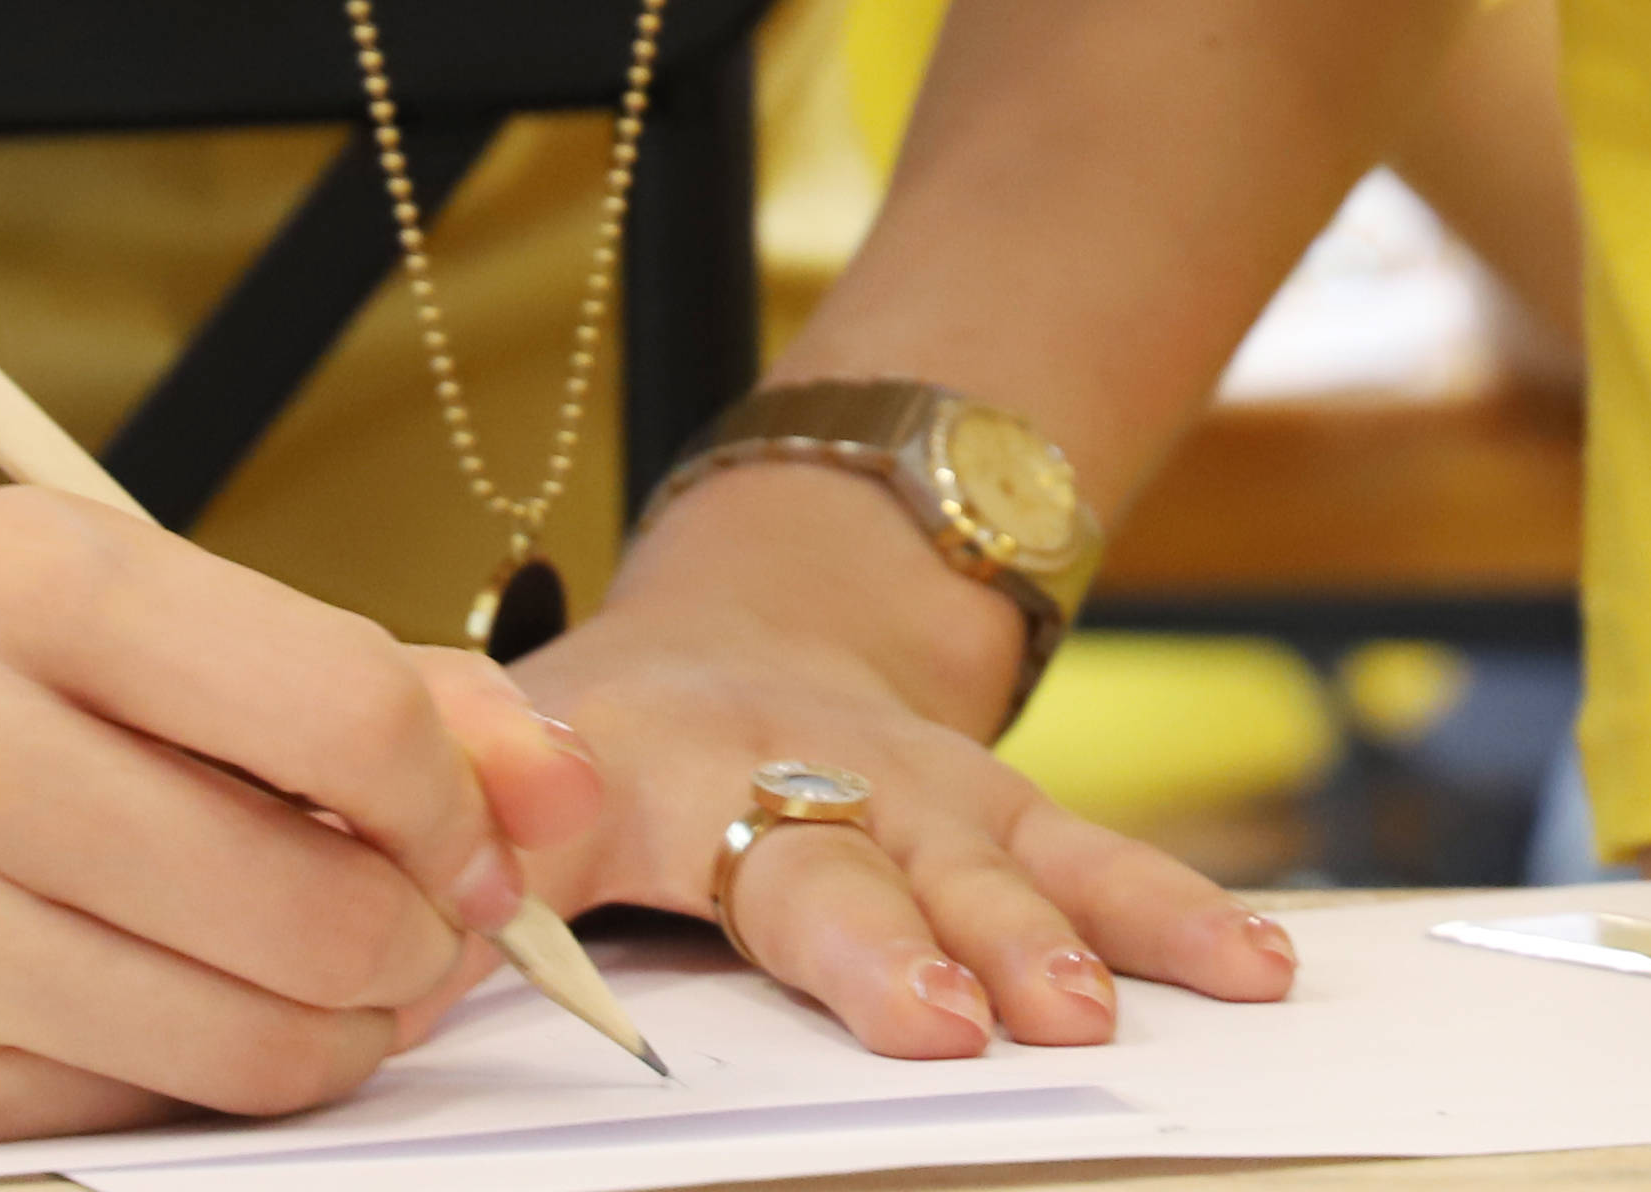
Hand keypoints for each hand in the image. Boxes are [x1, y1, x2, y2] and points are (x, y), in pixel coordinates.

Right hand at [0, 487, 607, 1146]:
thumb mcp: (133, 628)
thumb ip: (372, 683)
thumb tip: (562, 788)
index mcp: (19, 574)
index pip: (346, 705)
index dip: (461, 801)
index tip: (476, 836)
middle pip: (322, 899)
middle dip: (426, 939)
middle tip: (426, 931)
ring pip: (257, 1035)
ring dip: (353, 1030)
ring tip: (343, 983)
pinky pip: (152, 1110)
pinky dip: (226, 1082)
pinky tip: (197, 1016)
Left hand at [527, 462, 1296, 1056]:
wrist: (742, 629)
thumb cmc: (588, 751)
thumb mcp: (485, 776)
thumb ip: (460, 867)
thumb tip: (404, 970)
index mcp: (627, 762)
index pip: (654, 836)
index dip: (675, 910)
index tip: (756, 973)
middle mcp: (790, 759)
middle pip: (847, 850)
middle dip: (899, 938)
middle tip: (950, 1021)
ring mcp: (913, 782)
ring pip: (992, 851)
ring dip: (1048, 932)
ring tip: (1093, 1010)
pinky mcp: (998, 810)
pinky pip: (1092, 857)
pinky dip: (1171, 908)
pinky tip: (1246, 962)